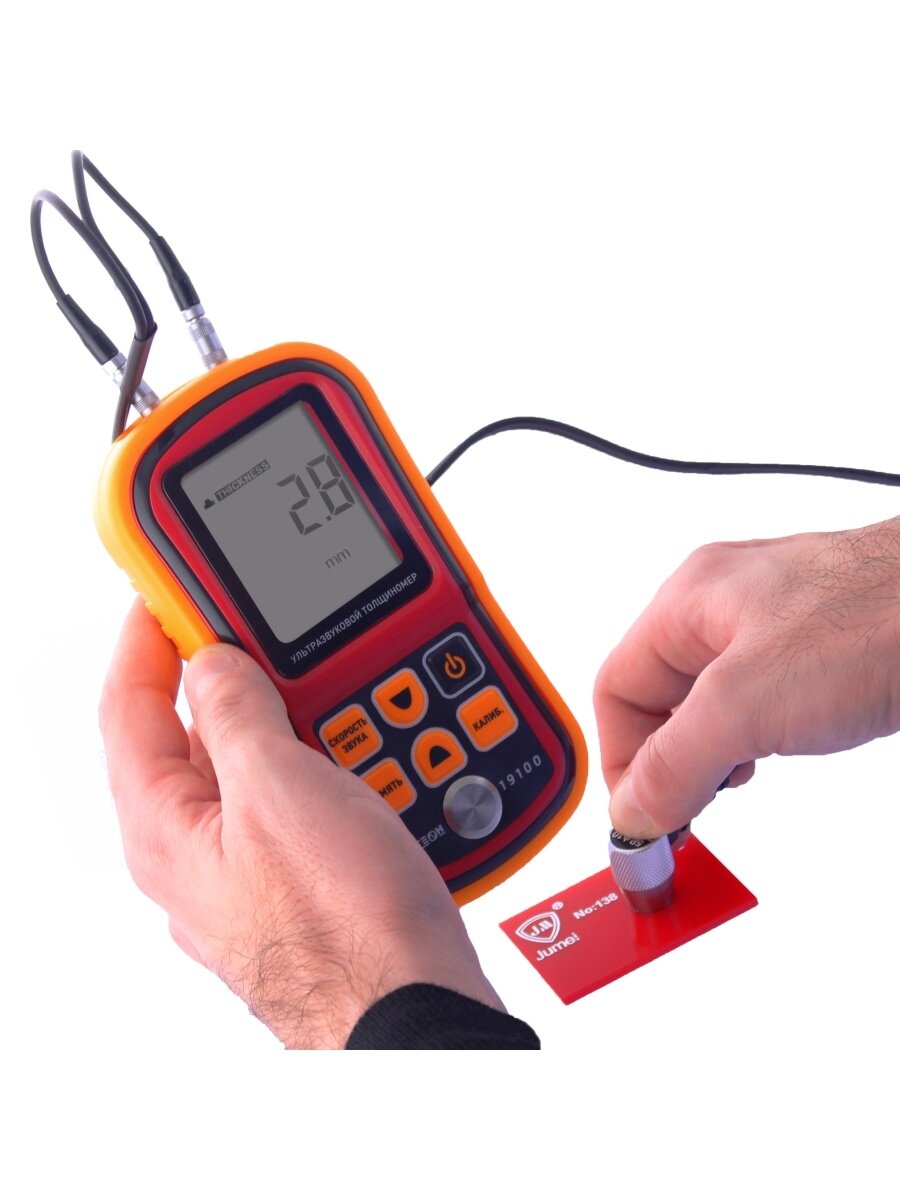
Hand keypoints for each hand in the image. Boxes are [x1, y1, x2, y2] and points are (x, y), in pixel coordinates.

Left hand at [100, 600, 502, 1048]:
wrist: (416, 1010)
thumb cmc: (343, 926)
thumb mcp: (278, 791)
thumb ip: (236, 715)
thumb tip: (211, 664)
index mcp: (166, 828)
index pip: (127, 708)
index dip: (145, 637)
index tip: (168, 588)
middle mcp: (199, 851)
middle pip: (194, 734)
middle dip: (233, 673)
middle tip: (266, 622)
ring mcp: (255, 868)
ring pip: (259, 766)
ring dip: (293, 714)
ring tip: (335, 677)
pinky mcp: (308, 878)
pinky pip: (305, 799)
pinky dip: (330, 758)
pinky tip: (368, 744)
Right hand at [594, 518, 899, 837]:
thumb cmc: (882, 616)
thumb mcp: (750, 703)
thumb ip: (677, 762)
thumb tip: (633, 811)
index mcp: (689, 602)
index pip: (616, 690)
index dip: (621, 760)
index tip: (643, 817)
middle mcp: (724, 608)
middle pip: (658, 699)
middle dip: (668, 762)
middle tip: (685, 817)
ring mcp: (776, 628)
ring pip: (712, 706)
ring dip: (712, 757)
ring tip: (734, 787)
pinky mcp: (821, 652)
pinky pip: (761, 704)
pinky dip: (755, 743)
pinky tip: (778, 757)